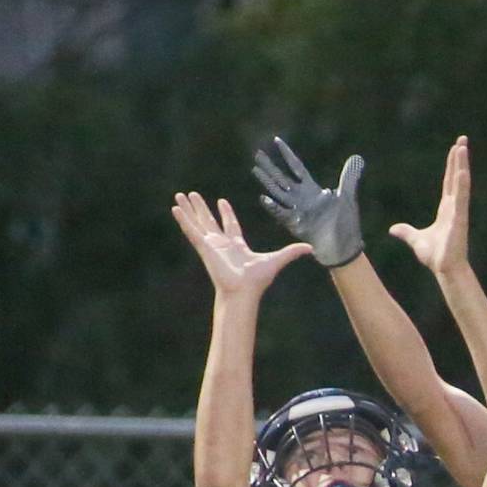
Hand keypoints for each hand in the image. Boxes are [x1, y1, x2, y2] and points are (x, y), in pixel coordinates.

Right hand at [172, 192, 311, 296]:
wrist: (242, 291)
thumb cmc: (257, 280)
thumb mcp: (277, 259)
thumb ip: (291, 252)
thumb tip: (311, 248)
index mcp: (236, 245)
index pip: (230, 225)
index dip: (226, 213)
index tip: (221, 201)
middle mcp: (221, 244)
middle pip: (209, 220)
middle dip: (202, 208)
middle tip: (193, 194)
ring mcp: (211, 245)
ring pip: (197, 222)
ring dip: (189, 209)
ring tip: (179, 196)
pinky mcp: (204, 247)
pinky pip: (191, 230)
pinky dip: (183, 219)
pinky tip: (175, 208)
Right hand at [252, 136, 364, 267]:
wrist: (344, 248)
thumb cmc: (346, 223)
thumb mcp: (347, 196)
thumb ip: (349, 177)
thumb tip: (357, 158)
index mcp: (312, 189)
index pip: (296, 167)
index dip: (286, 154)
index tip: (276, 140)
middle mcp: (301, 198)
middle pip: (281, 178)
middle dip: (270, 166)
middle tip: (257, 154)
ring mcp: (296, 211)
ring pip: (277, 193)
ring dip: (267, 182)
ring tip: (255, 170)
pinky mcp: (295, 225)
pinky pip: (281, 214)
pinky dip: (273, 207)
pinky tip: (264, 198)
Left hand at [390, 136, 470, 276]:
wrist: (444, 269)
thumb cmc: (436, 256)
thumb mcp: (416, 240)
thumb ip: (406, 232)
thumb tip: (393, 229)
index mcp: (447, 208)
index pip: (449, 180)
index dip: (452, 164)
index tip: (456, 148)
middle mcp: (454, 206)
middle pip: (456, 176)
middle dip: (460, 158)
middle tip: (463, 139)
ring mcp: (458, 211)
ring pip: (461, 183)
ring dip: (462, 165)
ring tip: (463, 147)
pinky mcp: (459, 219)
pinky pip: (461, 199)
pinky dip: (462, 185)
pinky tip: (462, 172)